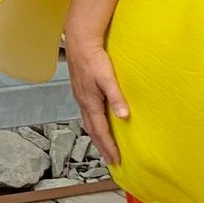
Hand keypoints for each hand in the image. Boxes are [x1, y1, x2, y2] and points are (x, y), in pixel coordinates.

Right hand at [67, 40, 126, 168]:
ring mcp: (81, 97)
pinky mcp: (81, 91)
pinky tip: (98, 123)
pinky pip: (87, 114)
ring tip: (104, 146)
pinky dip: (93, 125)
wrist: (80, 42)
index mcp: (90, 102)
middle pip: (92, 131)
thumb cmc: (94, 58)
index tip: (116, 160)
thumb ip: (116, 97)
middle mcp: (83, 102)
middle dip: (101, 146)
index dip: (108, 146)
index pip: (100, 130)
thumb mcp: (108, 77)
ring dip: (97, 137)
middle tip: (110, 160)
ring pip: (88, 123)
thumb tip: (123, 116)